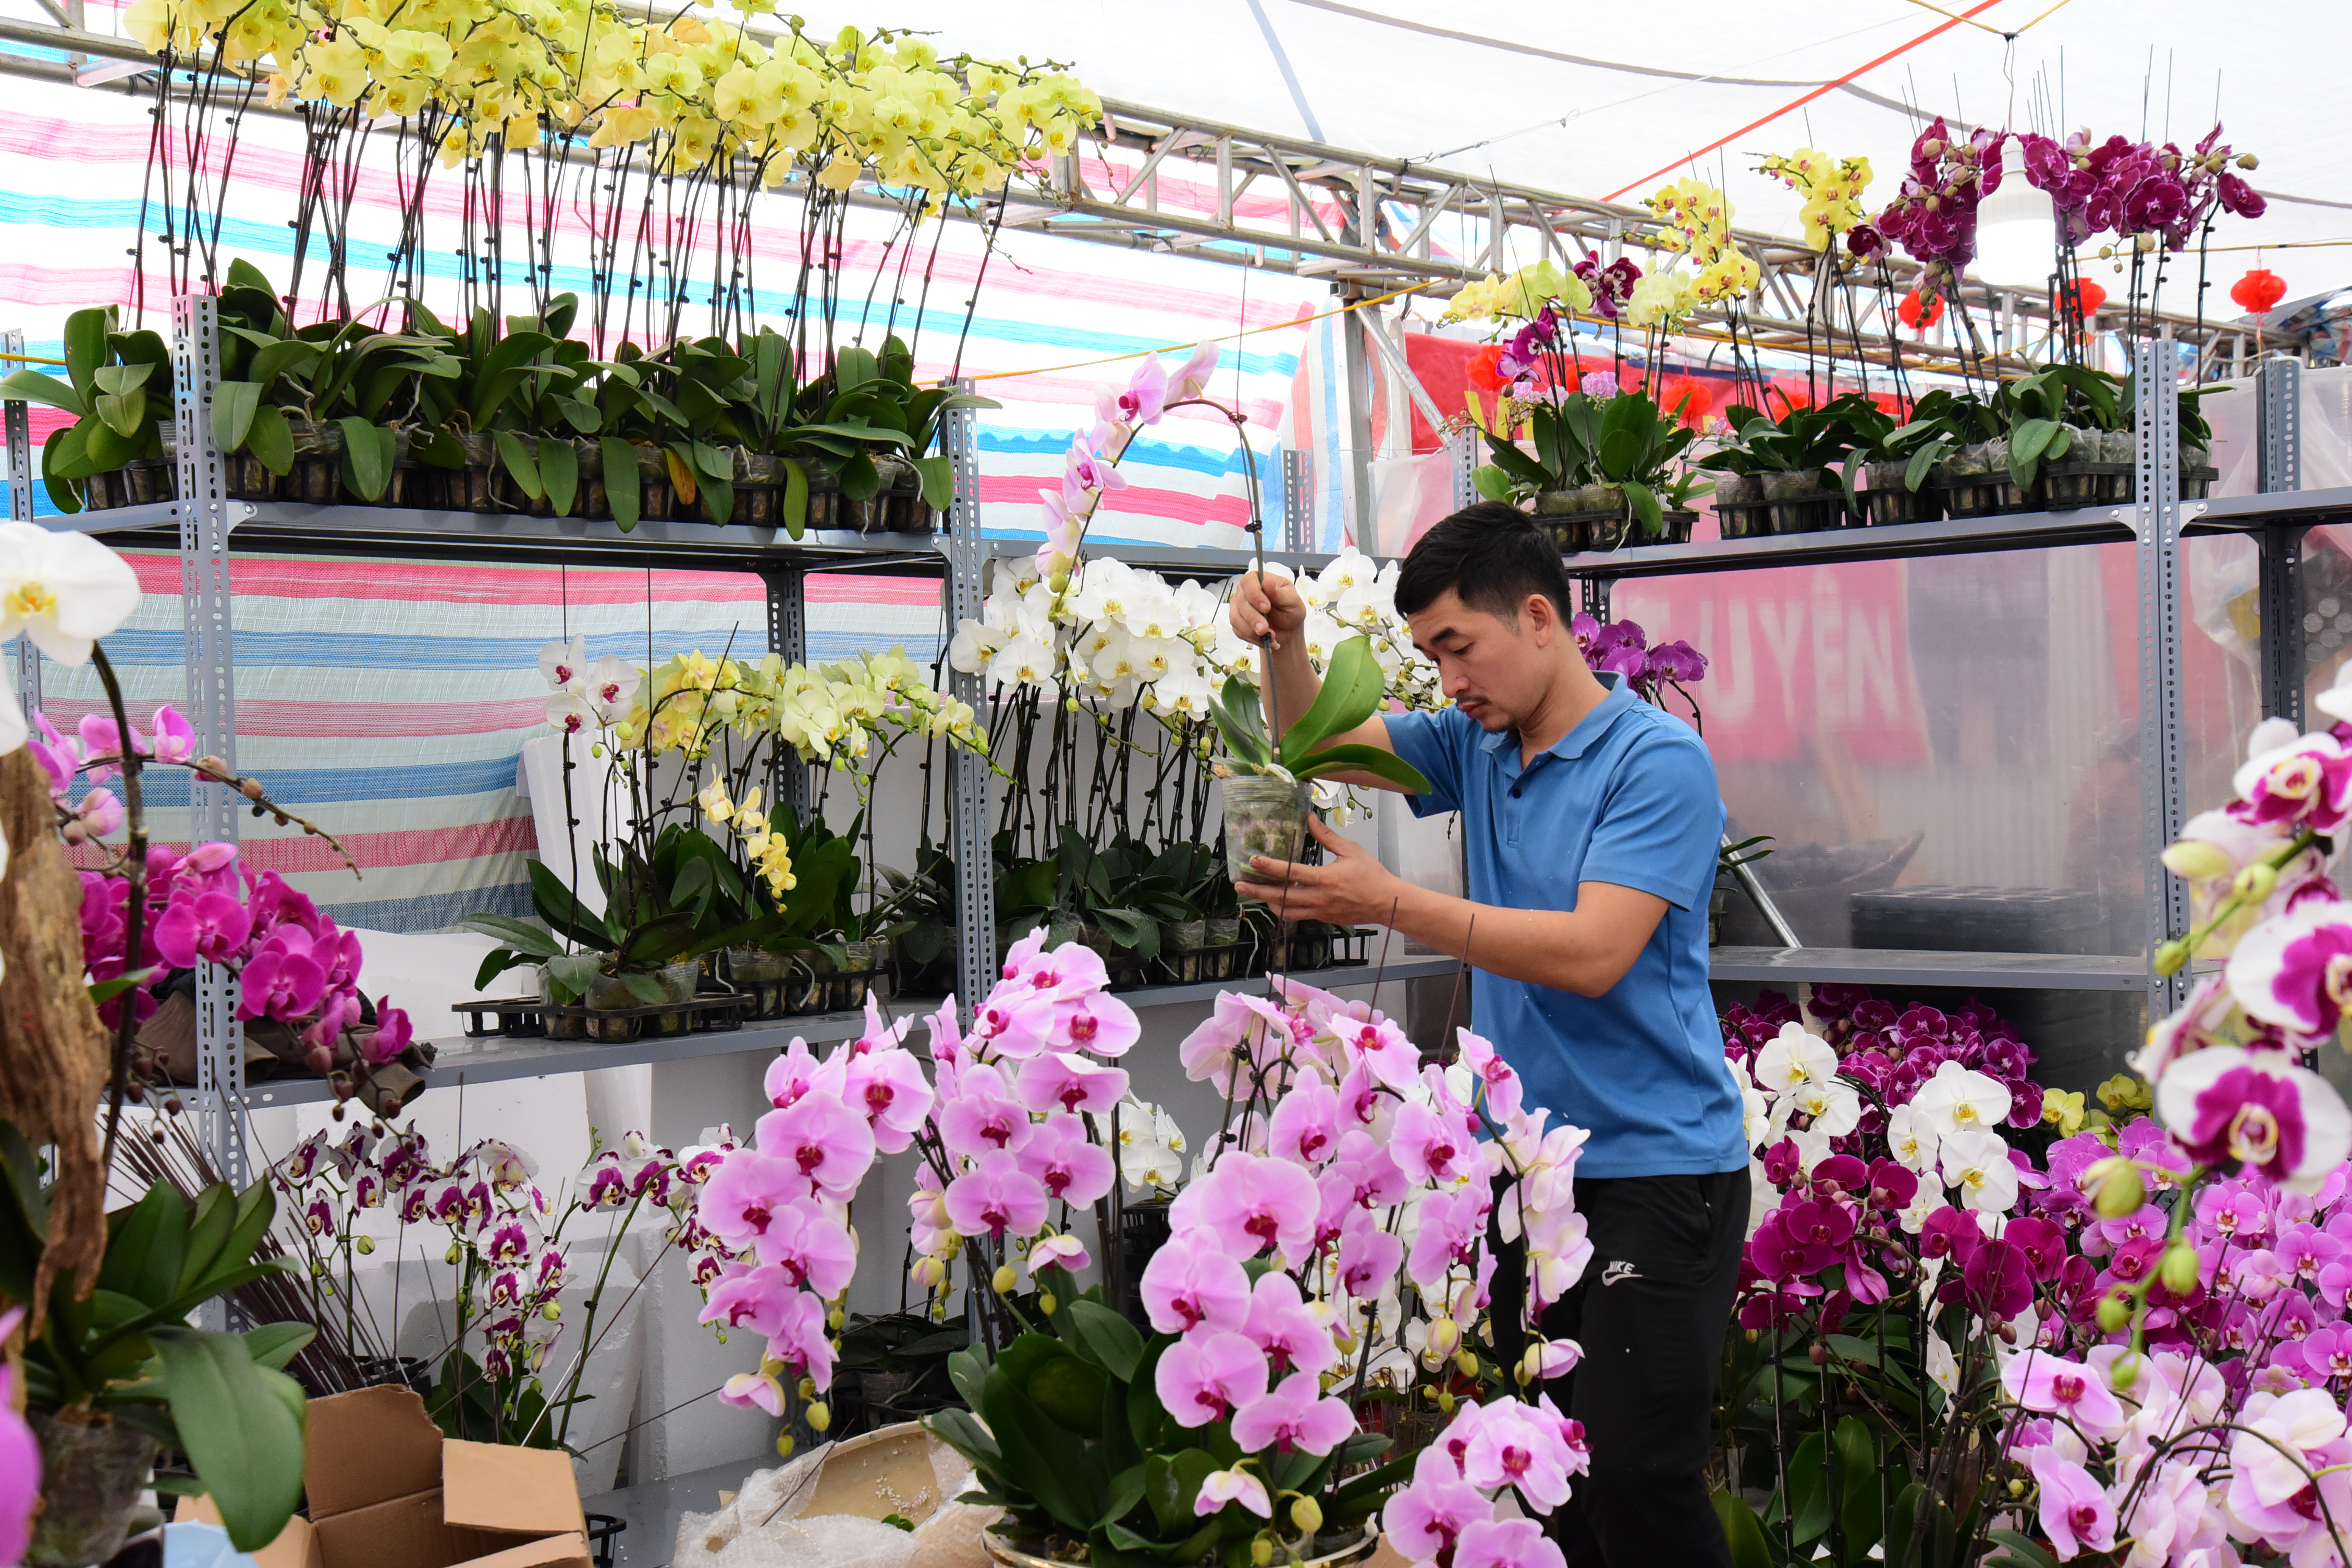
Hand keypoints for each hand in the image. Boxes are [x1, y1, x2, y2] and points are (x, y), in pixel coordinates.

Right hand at [1229, 569, 1307, 651]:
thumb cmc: (1290, 612)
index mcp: (1260, 580)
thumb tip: (1268, 583)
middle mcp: (1247, 591)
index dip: (1254, 594)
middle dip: (1253, 618)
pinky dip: (1251, 637)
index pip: (1249, 581)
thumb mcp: (1293, 602)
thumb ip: (1280, 593)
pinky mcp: (1237, 621)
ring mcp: (1239, 606)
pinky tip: (1263, 639)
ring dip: (1251, 630)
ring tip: (1268, 636)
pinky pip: (1238, 630)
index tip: (1266, 608)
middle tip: (1265, 629)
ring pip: (1236, 617)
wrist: (1287, 630)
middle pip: (1241, 601)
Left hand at [1233, 814, 1400, 925]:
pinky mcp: (1323, 918)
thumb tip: (1310, 818)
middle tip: (1239, 885)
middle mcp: (1318, 898)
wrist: (1386, 903)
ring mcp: (1319, 911)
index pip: (1290, 872)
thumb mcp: (1350, 850)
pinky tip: (1278, 901)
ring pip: (1286, 911)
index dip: (1269, 866)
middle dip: (1257, 890)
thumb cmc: (1371, 875)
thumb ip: (1327, 836)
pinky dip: (1285, 909)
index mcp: (1325, 879)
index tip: (1252, 860)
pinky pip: (1298, 916)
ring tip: (1256, 894)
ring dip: (1269, 902)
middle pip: (1280, 896)